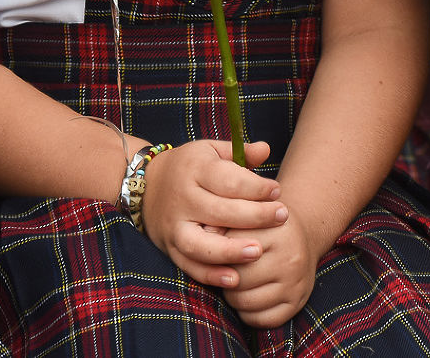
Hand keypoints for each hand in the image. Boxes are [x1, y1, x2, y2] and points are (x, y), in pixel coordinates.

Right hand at [142, 140, 286, 288]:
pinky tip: (235, 279)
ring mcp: (174, 226)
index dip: (255, 187)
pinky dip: (210, 275)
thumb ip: (240, 152)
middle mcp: (182, 199)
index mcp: (196, 170)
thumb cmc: (193, 166)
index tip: (277, 192)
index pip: (227, 180)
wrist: (147, 185)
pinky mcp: (169, 248)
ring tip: (258, 252)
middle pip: (218, 211)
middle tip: (282, 216)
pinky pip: (188, 265)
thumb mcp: (212, 150)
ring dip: (230, 251)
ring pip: (200, 244)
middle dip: (253, 216)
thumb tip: (265, 150)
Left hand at [223, 204, 319, 328]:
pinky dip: (248, 314)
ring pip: (245, 302)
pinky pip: (261, 320)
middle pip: (237, 279)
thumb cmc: (265, 227)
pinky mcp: (298, 302)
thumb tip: (203, 234)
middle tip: (226, 270)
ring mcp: (297, 282)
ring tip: (236, 283)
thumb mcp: (248, 218)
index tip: (220, 250)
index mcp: (278, 230)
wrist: (302, 238)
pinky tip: (249, 297)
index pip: (232, 250)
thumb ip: (222, 225)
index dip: (219, 253)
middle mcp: (292, 257)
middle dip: (225, 277)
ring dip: (233, 297)